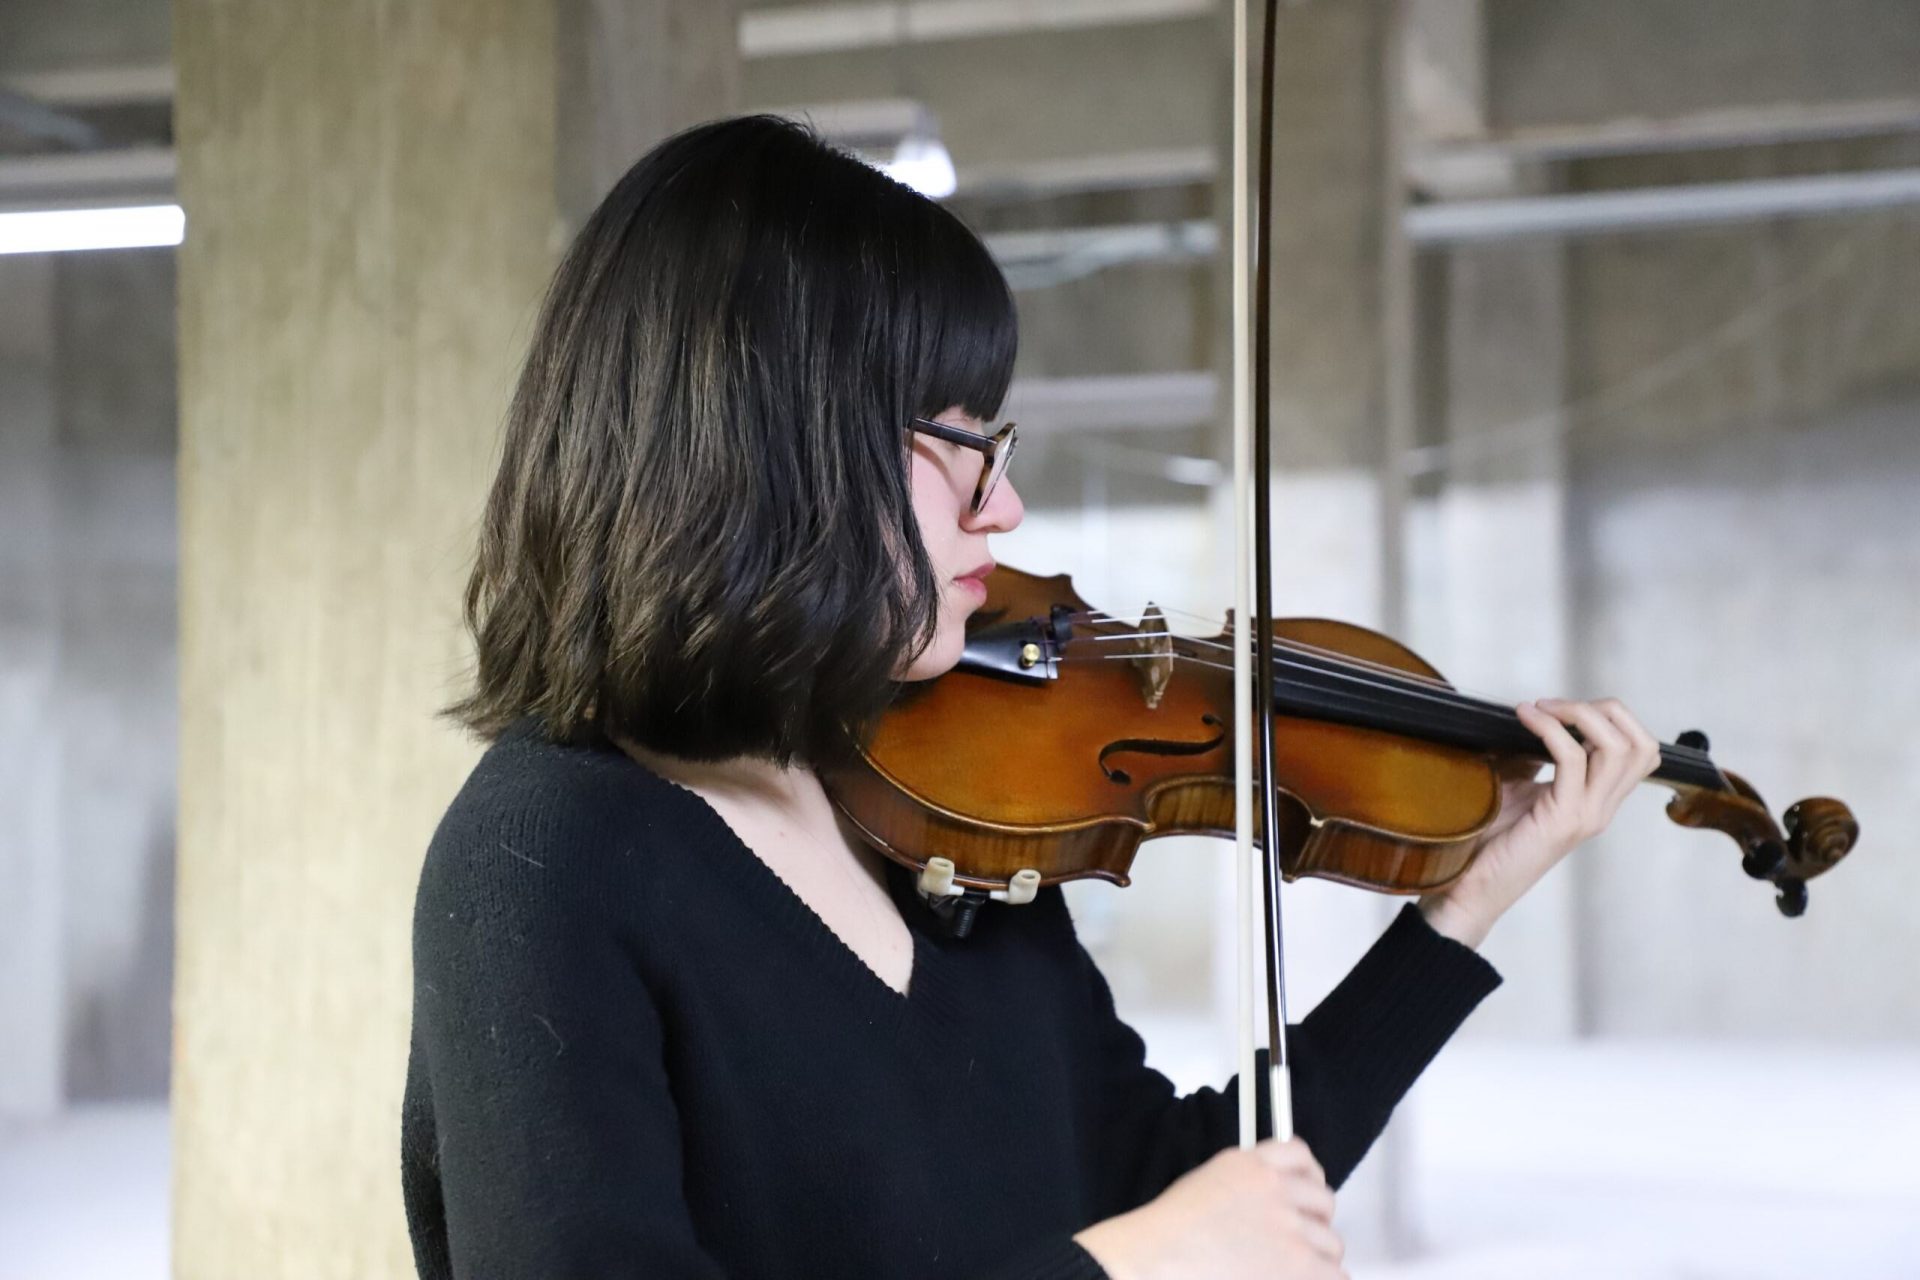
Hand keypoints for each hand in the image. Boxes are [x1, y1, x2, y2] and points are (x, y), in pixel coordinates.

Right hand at [1072, 1137, 1345, 1279]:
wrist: (1157, 1261)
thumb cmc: (1171, 1234)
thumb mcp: (1209, 1183)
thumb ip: (1249, 1180)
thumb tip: (1281, 1194)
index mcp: (1251, 1165)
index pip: (1300, 1155)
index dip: (1309, 1175)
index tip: (1308, 1188)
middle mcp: (1276, 1190)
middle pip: (1324, 1200)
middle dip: (1314, 1221)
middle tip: (1299, 1240)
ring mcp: (1291, 1230)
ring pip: (1332, 1243)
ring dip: (1317, 1257)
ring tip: (1290, 1269)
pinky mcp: (1300, 1267)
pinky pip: (1335, 1275)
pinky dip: (1322, 1279)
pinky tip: (1300, 1279)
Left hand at [1419, 697, 1660, 948]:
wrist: (1470, 889)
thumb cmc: (1488, 840)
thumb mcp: (1518, 787)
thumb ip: (1537, 758)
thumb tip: (1533, 714)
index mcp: (1597, 801)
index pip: (1641, 750)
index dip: (1612, 717)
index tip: (1563, 708)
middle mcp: (1602, 808)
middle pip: (1641, 744)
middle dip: (1603, 709)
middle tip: (1555, 705)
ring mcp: (1587, 815)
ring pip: (1620, 747)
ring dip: (1579, 713)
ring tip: (1540, 708)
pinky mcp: (1563, 819)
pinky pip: (1572, 758)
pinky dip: (1549, 727)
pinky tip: (1524, 718)